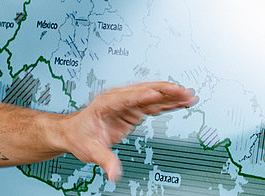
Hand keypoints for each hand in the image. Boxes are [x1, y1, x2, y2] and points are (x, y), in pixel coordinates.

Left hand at [56, 81, 197, 181]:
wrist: (74, 131)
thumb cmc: (80, 136)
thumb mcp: (90, 151)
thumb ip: (105, 161)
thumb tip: (115, 174)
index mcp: (106, 104)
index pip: (127, 98)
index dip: (142, 96)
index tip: (157, 95)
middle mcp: (119, 99)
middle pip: (145, 91)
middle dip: (165, 91)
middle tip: (183, 92)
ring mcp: (129, 103)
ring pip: (153, 96)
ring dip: (171, 95)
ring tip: (189, 95)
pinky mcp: (134, 110)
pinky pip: (155, 105)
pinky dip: (169, 103)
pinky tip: (182, 102)